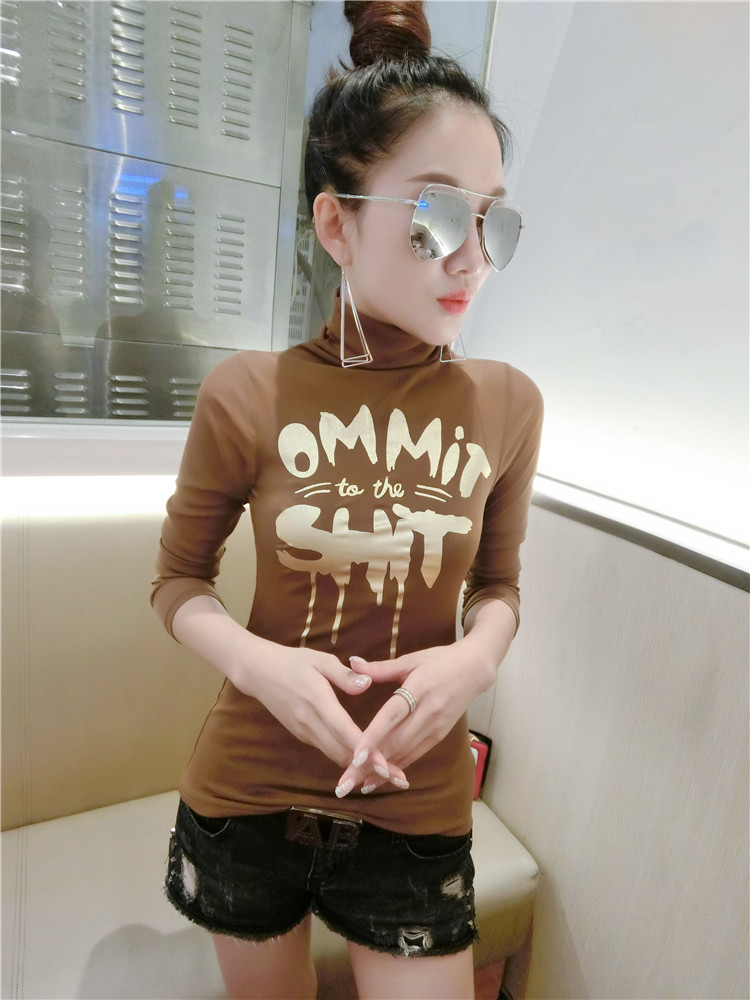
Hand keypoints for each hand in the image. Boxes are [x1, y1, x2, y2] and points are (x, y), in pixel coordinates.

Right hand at [238, 644, 395, 774]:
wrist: (258, 673)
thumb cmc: (292, 662)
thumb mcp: (320, 660)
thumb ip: (344, 675)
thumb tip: (367, 684)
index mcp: (317, 701)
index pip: (345, 732)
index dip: (366, 751)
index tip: (386, 766)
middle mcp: (310, 723)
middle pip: (342, 753)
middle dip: (369, 768)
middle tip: (398, 778)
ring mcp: (304, 732)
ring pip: (334, 756)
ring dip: (359, 767)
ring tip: (387, 775)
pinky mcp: (302, 735)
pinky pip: (327, 750)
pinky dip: (346, 758)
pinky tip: (364, 761)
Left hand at [334, 642, 493, 795]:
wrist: (473, 671)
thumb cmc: (439, 661)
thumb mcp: (410, 660)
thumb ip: (380, 668)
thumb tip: (352, 663)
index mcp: (419, 689)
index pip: (392, 716)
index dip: (373, 736)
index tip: (355, 755)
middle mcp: (428, 713)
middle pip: (396, 742)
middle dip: (369, 764)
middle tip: (345, 781)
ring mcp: (434, 728)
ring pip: (404, 754)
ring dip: (379, 771)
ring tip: (354, 784)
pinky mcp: (438, 737)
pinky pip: (413, 755)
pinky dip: (395, 768)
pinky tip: (376, 779)